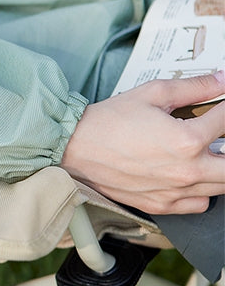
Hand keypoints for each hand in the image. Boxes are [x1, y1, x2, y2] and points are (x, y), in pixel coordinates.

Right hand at [59, 71, 224, 214]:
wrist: (75, 148)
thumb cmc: (107, 122)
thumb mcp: (153, 93)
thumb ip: (194, 87)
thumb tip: (220, 80)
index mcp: (187, 140)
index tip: (221, 105)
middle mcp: (185, 171)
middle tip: (217, 134)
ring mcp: (174, 192)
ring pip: (221, 186)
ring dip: (219, 167)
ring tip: (205, 153)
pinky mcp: (160, 205)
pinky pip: (199, 204)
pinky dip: (202, 191)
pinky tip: (190, 175)